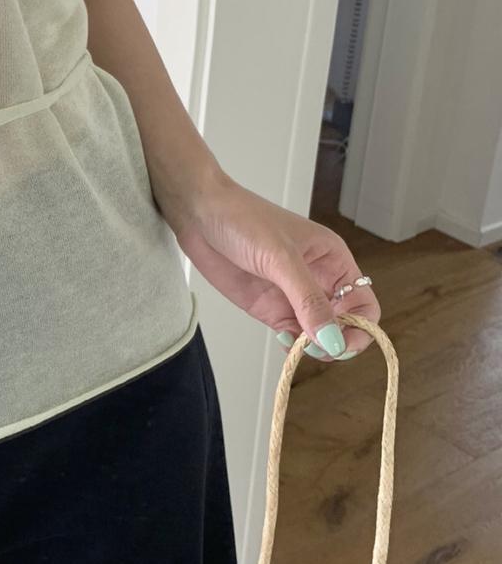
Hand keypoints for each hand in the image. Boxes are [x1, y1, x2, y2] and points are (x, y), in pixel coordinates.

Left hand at [169, 173, 381, 360]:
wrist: (200, 215)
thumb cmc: (243, 219)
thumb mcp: (281, 258)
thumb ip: (308, 300)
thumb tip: (332, 339)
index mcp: (333, 260)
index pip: (363, 302)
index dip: (360, 326)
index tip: (342, 342)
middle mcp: (318, 280)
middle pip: (345, 323)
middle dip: (337, 341)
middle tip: (317, 348)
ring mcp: (293, 296)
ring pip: (318, 333)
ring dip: (313, 346)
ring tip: (297, 344)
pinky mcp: (269, 307)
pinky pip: (291, 335)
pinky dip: (292, 346)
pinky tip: (283, 341)